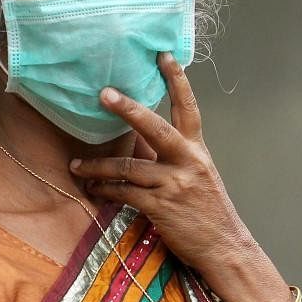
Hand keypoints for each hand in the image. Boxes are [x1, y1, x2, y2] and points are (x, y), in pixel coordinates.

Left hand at [70, 53, 252, 272]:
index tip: (163, 55)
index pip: (189, 108)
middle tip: (104, 93)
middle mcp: (188, 162)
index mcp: (198, 151)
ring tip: (76, 165)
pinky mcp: (161, 207)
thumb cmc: (208, 211)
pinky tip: (93, 188)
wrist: (224, 246)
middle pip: (156, 127)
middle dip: (128, 109)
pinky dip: (105, 189)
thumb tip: (139, 142)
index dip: (177, 80)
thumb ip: (172, 157)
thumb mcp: (197, 176)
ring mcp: (174, 184)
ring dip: (98, 165)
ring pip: (129, 166)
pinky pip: (125, 193)